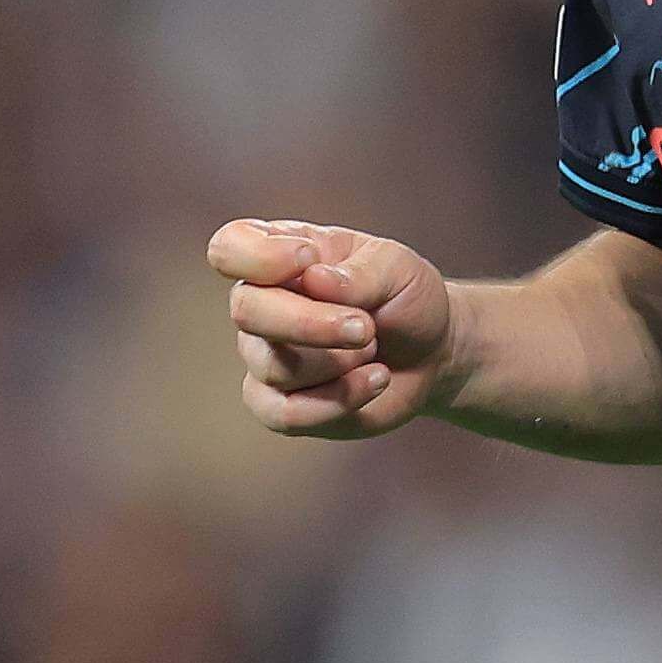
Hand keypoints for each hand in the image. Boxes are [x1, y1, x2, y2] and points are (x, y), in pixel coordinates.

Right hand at [207, 218, 460, 439]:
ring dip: (338, 360)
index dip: (258, 256)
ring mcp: (266, 357)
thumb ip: (358, 272)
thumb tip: (313, 279)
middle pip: (246, 311)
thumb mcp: (396, 268)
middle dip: (310, 322)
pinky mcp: (280, 407)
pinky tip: (377, 379)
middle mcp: (262, 304)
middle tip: (365, 326)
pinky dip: (338, 400)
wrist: (431, 350)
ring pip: (275, 366)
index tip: (308, 258)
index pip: (230, 248)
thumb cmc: (404, 297)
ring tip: (374, 346)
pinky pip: (287, 414)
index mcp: (280, 254)